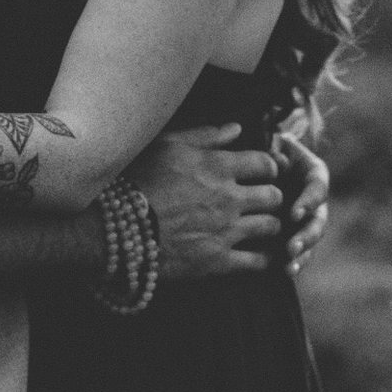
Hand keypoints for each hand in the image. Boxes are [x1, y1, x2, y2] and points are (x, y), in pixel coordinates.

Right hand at [127, 125, 281, 279]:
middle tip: (264, 201)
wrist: (116, 228)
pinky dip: (266, 259)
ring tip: (262, 227)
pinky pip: (258, 262)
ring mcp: (226, 231)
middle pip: (274, 196)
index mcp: (218, 167)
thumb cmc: (137, 180)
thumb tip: (237, 128)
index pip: (265, 163)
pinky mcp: (219, 262)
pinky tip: (262, 256)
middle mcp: (229, 198)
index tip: (264, 173)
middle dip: (272, 197)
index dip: (269, 167)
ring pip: (272, 227)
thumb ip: (205, 135)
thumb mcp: (167, 146)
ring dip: (270, 225)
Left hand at [276, 132, 329, 271]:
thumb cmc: (267, 147)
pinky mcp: (296, 231)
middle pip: (318, 220)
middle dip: (306, 235)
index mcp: (314, 174)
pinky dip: (295, 261)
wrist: (265, 157)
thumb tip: (277, 161)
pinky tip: (287, 271)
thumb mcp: (272, 143)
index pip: (317, 188)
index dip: (308, 201)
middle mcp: (315, 199)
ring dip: (302, 253)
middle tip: (291, 247)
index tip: (294, 213)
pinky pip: (300, 249)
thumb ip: (275, 151)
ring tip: (290, 266)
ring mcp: (308, 218)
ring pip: (311, 239)